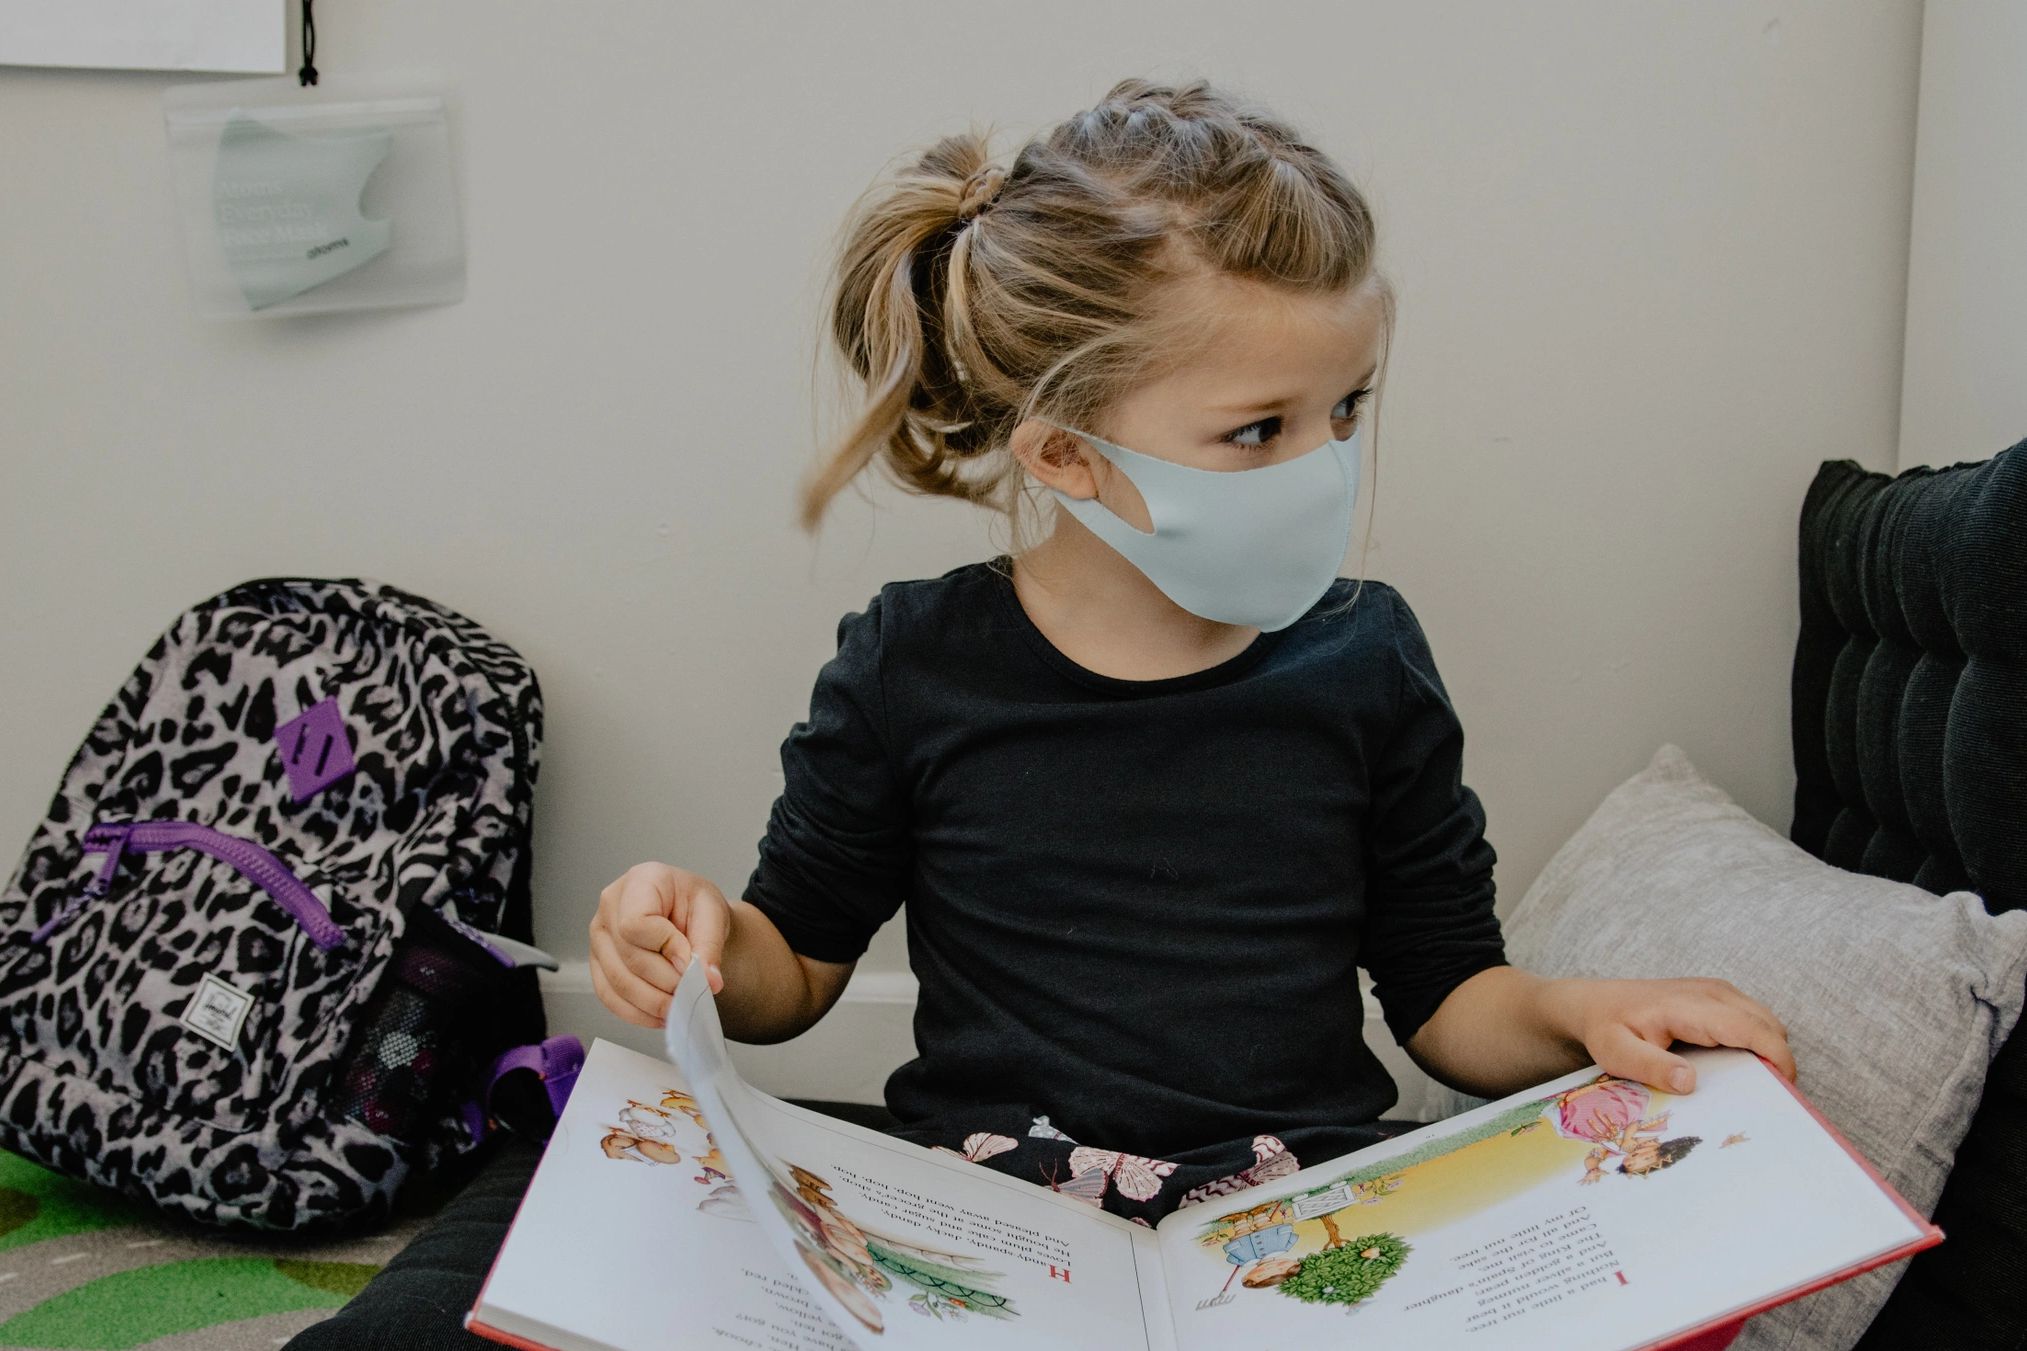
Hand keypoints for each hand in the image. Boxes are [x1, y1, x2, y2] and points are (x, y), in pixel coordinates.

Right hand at [588, 862, 729, 1028]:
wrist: (689, 916)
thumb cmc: (696, 906)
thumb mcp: (713, 914)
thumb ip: (709, 945)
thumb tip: (707, 980)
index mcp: (640, 880)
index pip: (637, 923)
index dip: (665, 948)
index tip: (690, 961)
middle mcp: (611, 905)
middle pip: (628, 957)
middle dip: (664, 982)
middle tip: (691, 992)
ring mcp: (600, 935)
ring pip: (617, 982)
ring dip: (652, 1003)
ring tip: (680, 1006)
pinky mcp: (598, 962)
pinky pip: (609, 996)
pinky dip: (637, 1012)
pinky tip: (660, 1014)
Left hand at [1538, 976, 1796, 1093]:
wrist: (1594, 1003)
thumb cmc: (1605, 1028)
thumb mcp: (1616, 1053)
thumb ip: (1651, 1067)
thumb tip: (1690, 1082)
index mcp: (1690, 1006)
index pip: (1752, 1028)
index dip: (1778, 1058)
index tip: (1785, 1091)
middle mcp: (1711, 992)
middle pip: (1769, 1025)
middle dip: (1778, 1059)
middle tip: (1768, 1099)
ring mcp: (1716, 990)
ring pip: (1765, 1021)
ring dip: (1769, 1050)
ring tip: (1754, 1086)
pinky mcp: (1717, 996)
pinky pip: (1753, 1019)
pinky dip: (1757, 1041)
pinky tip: (1739, 1068)